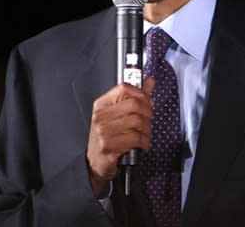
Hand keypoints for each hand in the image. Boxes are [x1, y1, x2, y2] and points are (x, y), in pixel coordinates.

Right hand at [86, 77, 154, 196]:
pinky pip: (135, 139)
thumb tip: (149, 81)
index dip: (141, 94)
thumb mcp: (118, 115)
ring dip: (147, 130)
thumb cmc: (108, 137)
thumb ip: (135, 97)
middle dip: (148, 114)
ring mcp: (103, 131)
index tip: (148, 102)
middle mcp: (100, 116)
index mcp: (102, 105)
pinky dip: (144, 142)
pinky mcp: (108, 146)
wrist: (95, 163)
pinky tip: (141, 145)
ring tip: (144, 135)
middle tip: (148, 121)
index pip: (124, 88)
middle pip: (134, 105)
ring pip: (137, 122)